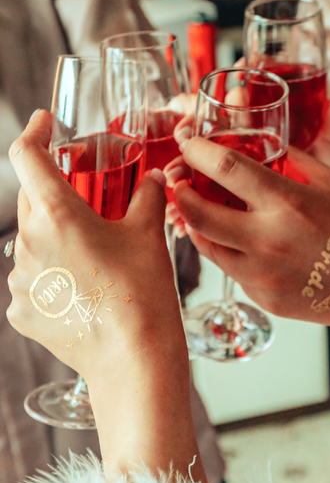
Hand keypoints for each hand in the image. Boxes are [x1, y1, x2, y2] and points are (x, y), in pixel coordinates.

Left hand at [6, 110, 201, 478]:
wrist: (133, 357)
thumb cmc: (142, 294)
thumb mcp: (149, 236)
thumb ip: (149, 198)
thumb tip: (155, 179)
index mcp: (57, 215)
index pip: (26, 156)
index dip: (34, 133)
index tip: (44, 125)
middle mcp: (28, 244)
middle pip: (33, 202)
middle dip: (58, 196)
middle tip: (92, 205)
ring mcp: (22, 280)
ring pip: (34, 244)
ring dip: (57, 240)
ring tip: (96, 259)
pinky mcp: (23, 310)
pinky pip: (34, 281)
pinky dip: (54, 276)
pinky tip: (85, 290)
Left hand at [168, 134, 329, 338]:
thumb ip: (294, 161)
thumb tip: (264, 144)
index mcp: (288, 202)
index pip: (224, 166)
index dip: (196, 149)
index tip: (188, 142)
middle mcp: (268, 240)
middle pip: (197, 213)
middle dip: (180, 192)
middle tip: (180, 182)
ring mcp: (262, 274)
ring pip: (206, 245)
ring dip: (198, 223)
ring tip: (205, 210)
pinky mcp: (263, 298)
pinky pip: (231, 269)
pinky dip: (228, 250)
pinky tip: (242, 240)